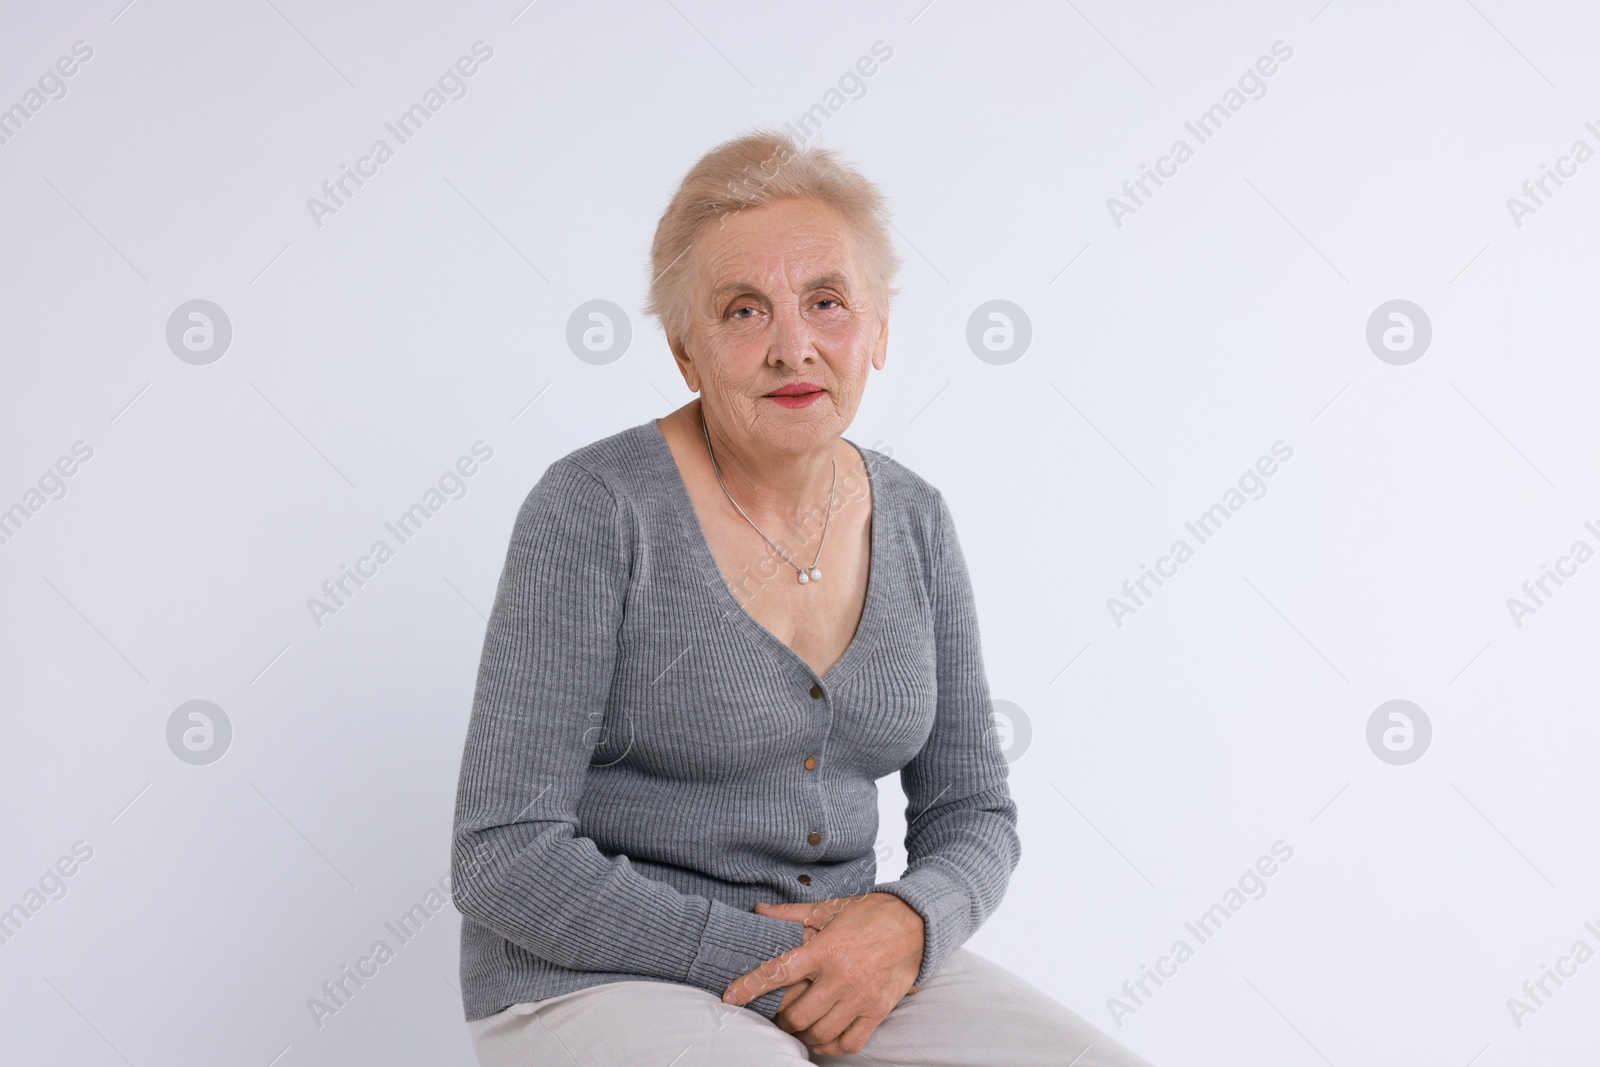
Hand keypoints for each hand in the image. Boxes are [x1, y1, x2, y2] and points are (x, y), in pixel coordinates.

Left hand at [723, 893, 923, 1055]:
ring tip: (799, 1028)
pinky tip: (825, 1038)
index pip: (779, 971)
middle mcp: (840, 976)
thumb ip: (791, 914)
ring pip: (819, 1032)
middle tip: (778, 1017)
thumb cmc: (869, 914)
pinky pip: (849, 1042)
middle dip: (780, 1020)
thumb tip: (759, 909)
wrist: (915, 923)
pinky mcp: (877, 1010)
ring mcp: (859, 997)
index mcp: (824, 949)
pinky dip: (832, 1046)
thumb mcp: (828, 908)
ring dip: (803, 1035)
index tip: (731, 997)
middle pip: (797, 1015)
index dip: (751, 986)